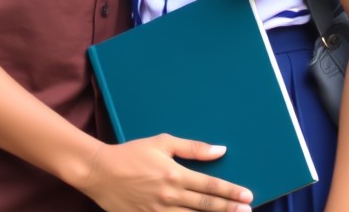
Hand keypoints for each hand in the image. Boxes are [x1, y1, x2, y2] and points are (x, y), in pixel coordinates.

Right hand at [77, 135, 253, 211]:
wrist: (101, 172)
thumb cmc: (132, 153)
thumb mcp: (162, 143)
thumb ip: (192, 147)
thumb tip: (220, 149)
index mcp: (174, 173)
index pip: (209, 184)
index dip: (230, 191)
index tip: (247, 195)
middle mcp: (170, 195)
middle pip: (206, 205)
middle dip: (229, 209)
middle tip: (248, 210)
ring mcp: (159, 211)